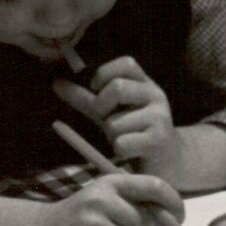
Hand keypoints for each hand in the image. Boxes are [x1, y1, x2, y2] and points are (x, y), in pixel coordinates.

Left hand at [54, 56, 181, 179]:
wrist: (169, 161)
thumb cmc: (135, 132)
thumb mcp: (110, 111)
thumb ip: (86, 98)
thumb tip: (56, 83)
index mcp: (144, 83)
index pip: (126, 64)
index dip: (104, 75)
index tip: (98, 91)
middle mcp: (155, 95)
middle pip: (118, 88)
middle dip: (102, 106)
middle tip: (106, 119)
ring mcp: (160, 117)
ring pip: (116, 122)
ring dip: (112, 136)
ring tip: (125, 139)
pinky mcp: (159, 141)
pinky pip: (122, 143)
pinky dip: (119, 151)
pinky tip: (131, 153)